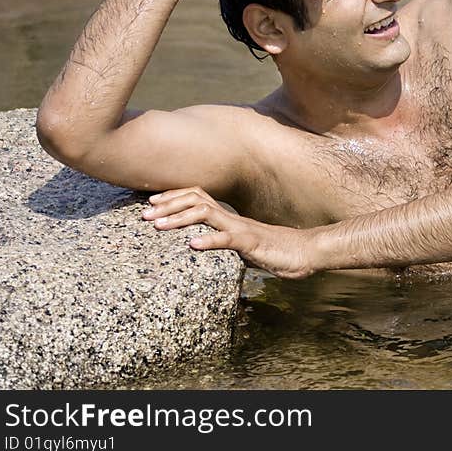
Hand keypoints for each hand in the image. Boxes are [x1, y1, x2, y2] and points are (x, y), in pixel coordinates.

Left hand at [142, 187, 315, 278]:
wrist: (307, 253)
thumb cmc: (279, 252)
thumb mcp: (245, 249)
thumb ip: (227, 247)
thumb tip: (210, 251)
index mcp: (230, 219)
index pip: (198, 197)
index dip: (173, 197)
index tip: (152, 204)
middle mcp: (233, 218)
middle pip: (196, 198)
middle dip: (168, 204)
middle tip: (144, 214)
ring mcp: (242, 229)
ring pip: (206, 213)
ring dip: (179, 218)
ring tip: (158, 226)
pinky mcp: (252, 243)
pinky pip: (228, 239)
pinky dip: (209, 240)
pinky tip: (192, 245)